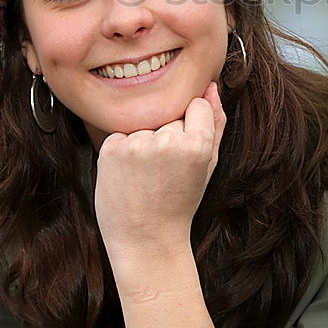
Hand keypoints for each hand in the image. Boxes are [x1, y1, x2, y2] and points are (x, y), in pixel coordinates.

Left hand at [94, 82, 225, 253]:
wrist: (146, 241)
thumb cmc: (180, 202)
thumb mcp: (208, 165)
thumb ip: (215, 123)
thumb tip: (211, 86)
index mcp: (197, 144)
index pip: (196, 105)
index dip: (192, 127)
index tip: (185, 154)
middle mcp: (167, 141)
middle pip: (170, 114)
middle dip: (168, 135)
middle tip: (165, 172)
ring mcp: (137, 144)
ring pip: (145, 123)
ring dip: (145, 142)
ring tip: (146, 176)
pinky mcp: (111, 149)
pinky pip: (121, 134)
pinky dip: (123, 150)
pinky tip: (129, 176)